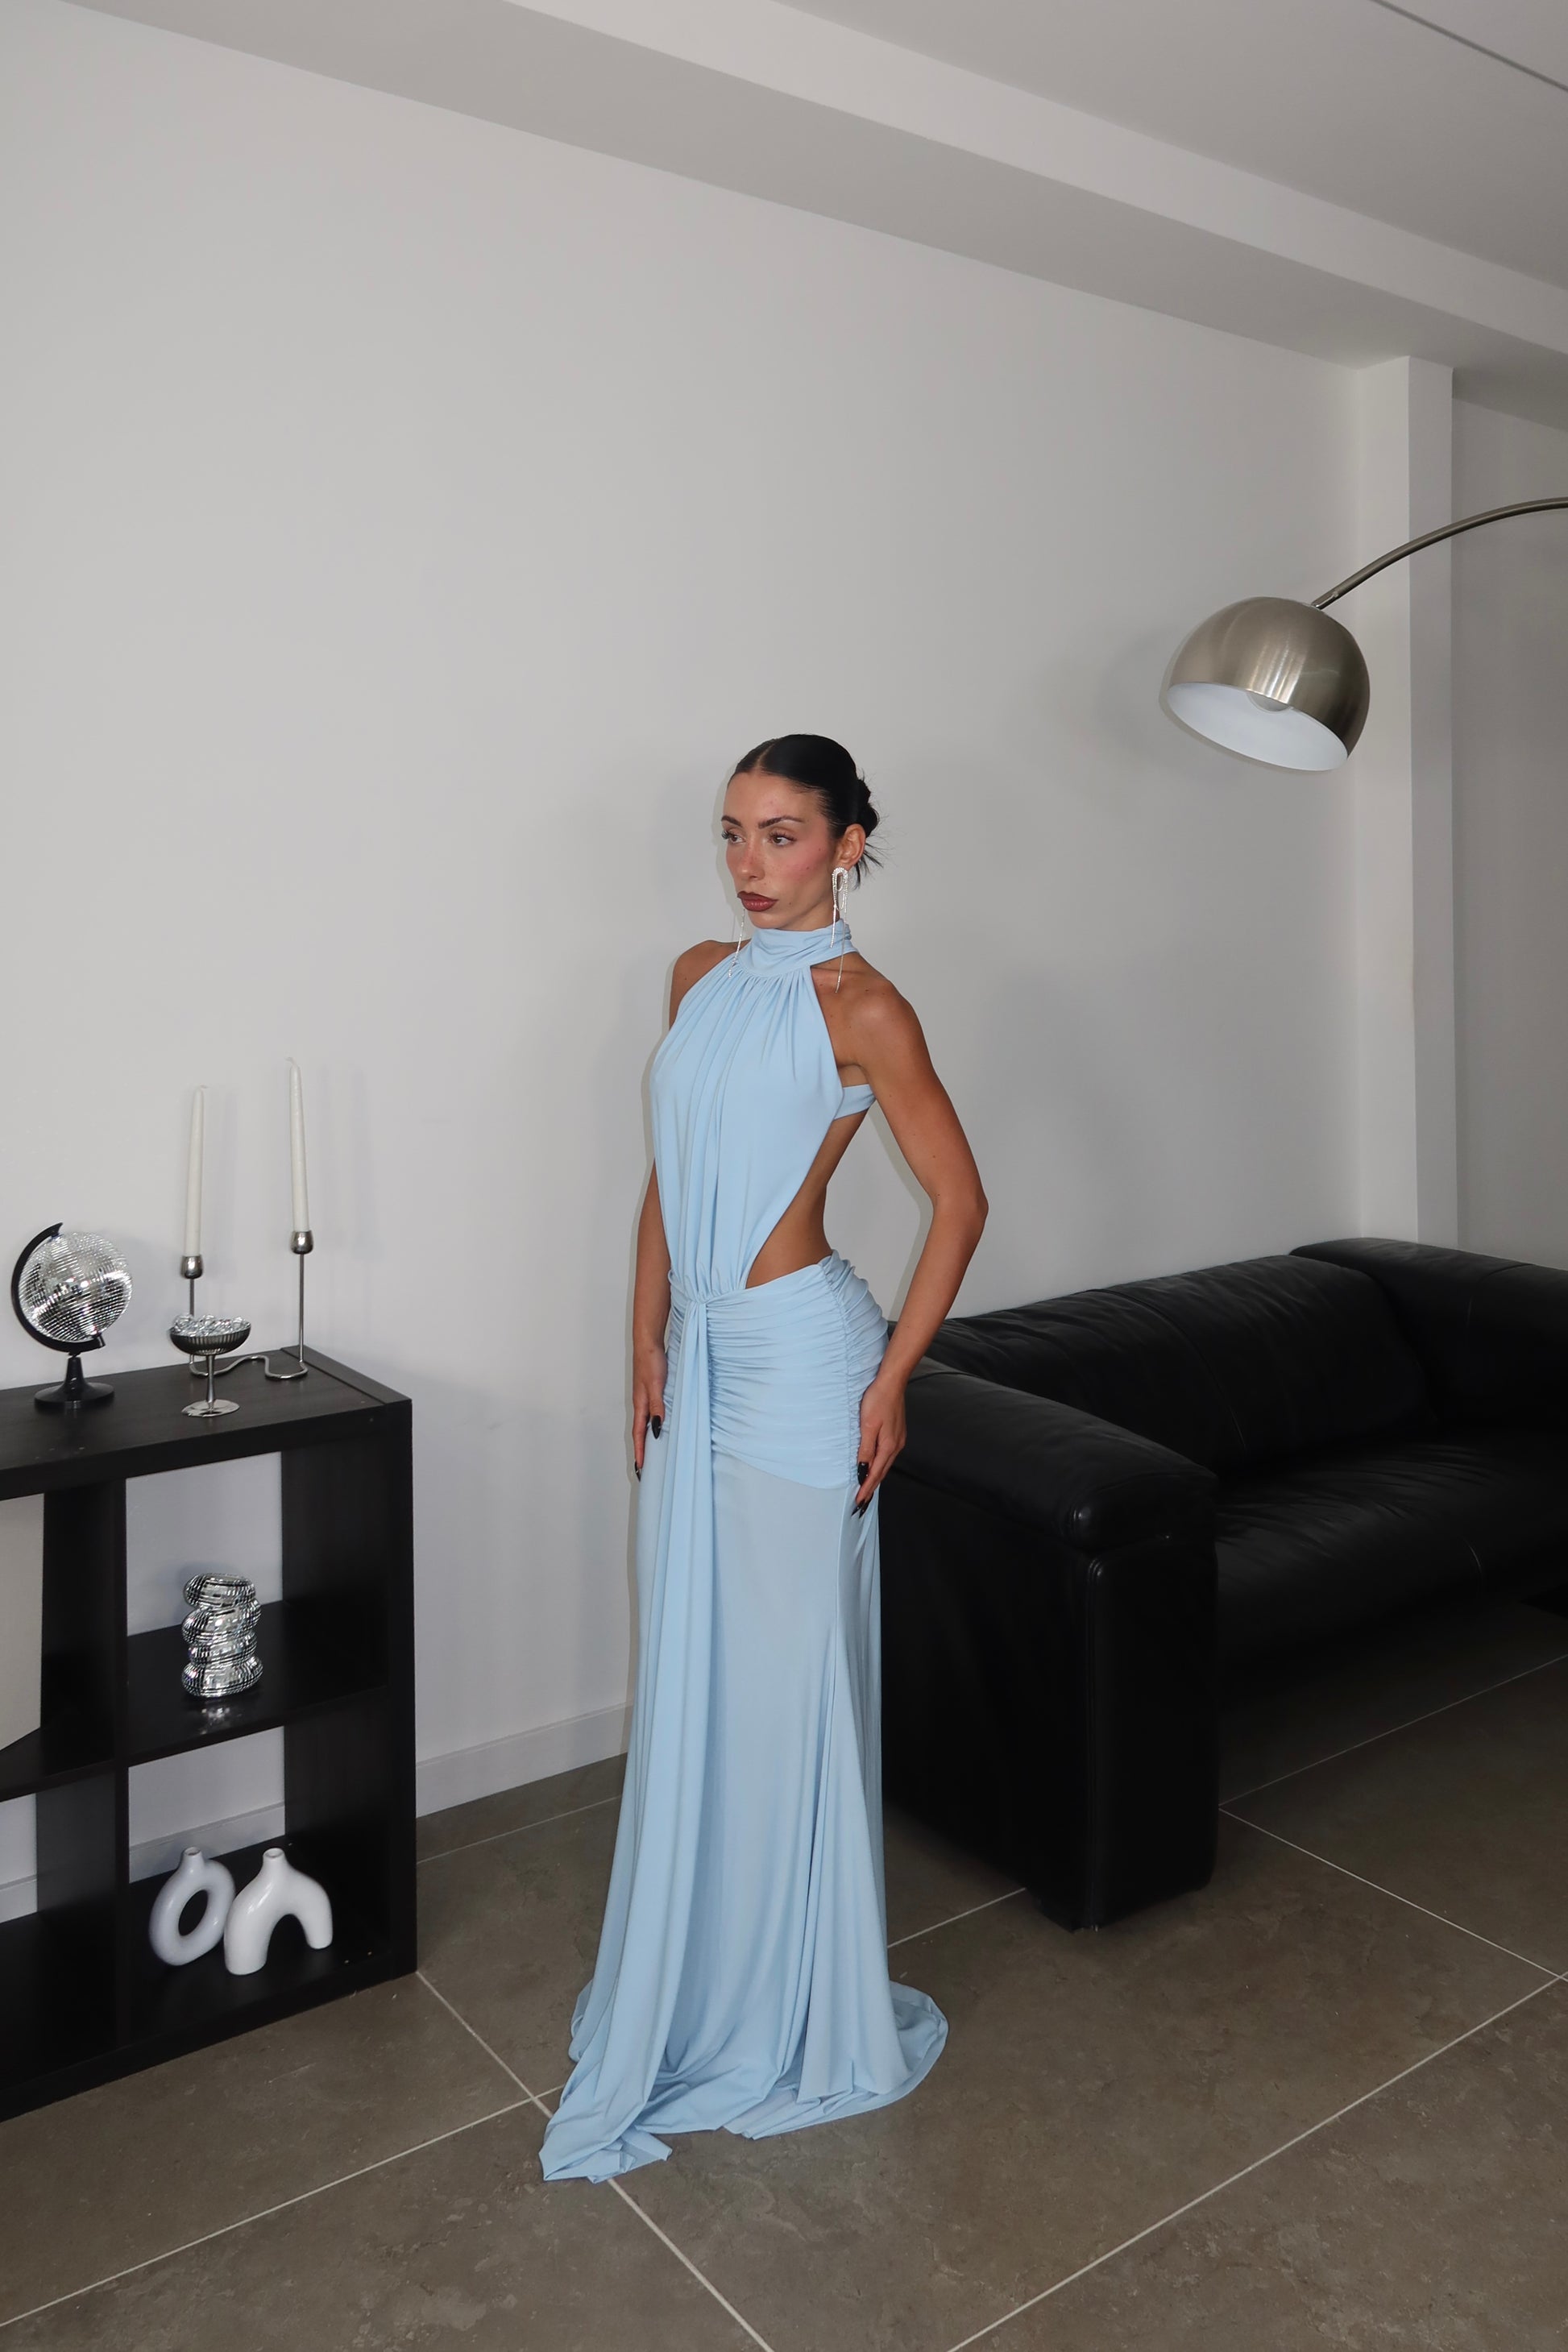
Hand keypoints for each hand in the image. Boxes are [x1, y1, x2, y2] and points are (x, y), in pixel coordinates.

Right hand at [633, 1344, 667, 1478]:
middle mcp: (640, 1402)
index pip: (639, 1433)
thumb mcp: (656, 1385)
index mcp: (640, 1404)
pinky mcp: (650, 1390)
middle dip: (641, 1449)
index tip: (641, 1468)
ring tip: (650, 1452)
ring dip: (645, 1438)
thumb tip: (656, 1429)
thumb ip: (656, 1406)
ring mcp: (644, 1396)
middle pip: (639, 1431)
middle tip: (643, 1467)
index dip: (640, 1451)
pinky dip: (651, 1424)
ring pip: (644, 1422)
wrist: (648, 1342)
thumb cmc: (651, 1360)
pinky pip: (650, 1413)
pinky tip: (658, 1425)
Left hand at [853, 1368, 906, 1512]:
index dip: (866, 1488)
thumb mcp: (868, 1425)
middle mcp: (896, 1445)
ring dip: (876, 1477)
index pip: (875, 1474)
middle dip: (871, 1487)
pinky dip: (880, 1465)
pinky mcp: (896, 1432)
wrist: (892, 1382)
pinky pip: (887, 1455)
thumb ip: (866, 1449)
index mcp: (888, 1446)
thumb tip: (863, 1469)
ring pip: (885, 1464)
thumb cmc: (878, 1400)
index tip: (859, 1502)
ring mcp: (898, 1439)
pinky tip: (875, 1465)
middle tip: (862, 1502)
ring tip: (867, 1488)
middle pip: (882, 1472)